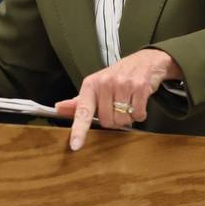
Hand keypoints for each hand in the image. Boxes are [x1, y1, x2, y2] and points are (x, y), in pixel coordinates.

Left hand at [55, 48, 181, 150]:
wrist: (145, 61)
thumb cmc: (118, 75)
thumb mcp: (96, 85)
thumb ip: (79, 101)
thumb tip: (59, 108)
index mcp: (91, 84)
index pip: (83, 111)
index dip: (78, 130)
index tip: (75, 145)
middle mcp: (105, 83)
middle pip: (106, 121)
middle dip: (114, 119)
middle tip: (118, 106)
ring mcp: (123, 84)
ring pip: (122, 120)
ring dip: (127, 117)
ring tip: (128, 103)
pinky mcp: (140, 86)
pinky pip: (138, 114)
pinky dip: (139, 114)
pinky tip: (138, 102)